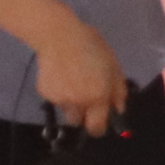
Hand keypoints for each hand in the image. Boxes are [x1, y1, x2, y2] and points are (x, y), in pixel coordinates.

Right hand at [35, 20, 129, 135]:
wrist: (59, 36)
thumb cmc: (92, 47)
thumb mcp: (114, 66)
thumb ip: (118, 91)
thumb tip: (119, 110)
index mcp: (97, 97)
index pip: (97, 129)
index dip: (99, 128)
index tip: (100, 120)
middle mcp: (78, 103)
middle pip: (79, 123)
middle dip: (84, 116)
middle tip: (87, 99)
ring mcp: (59, 99)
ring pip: (67, 111)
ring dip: (72, 104)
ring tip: (73, 83)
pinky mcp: (45, 94)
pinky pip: (55, 100)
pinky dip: (60, 93)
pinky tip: (61, 76)